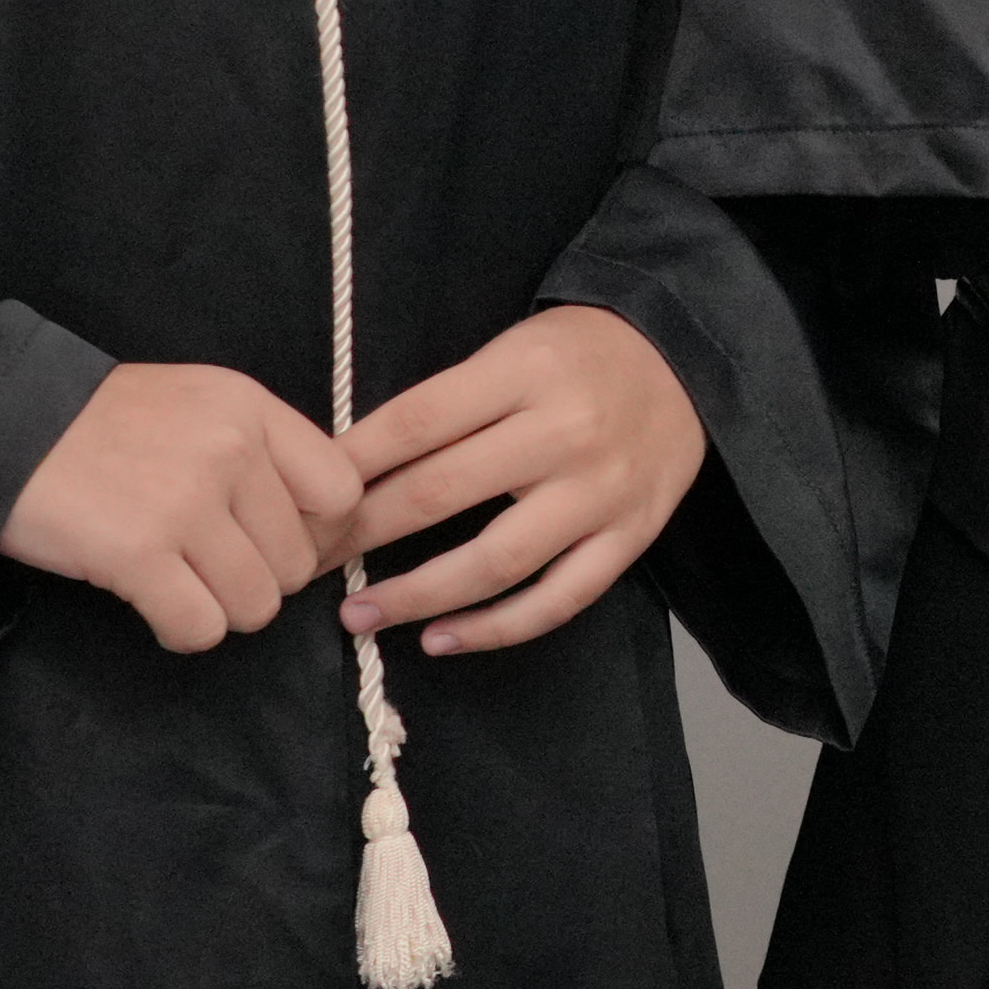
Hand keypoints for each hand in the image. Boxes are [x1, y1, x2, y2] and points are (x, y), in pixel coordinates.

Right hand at [3, 361, 377, 653]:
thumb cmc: (97, 424)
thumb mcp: (195, 404)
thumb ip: (259, 450)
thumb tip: (321, 529)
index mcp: (249, 407)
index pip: (340, 492)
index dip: (318, 534)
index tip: (274, 542)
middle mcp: (229, 449)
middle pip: (298, 562)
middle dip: (258, 578)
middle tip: (208, 566)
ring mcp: (185, 501)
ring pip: (257, 604)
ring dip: (220, 609)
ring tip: (178, 582)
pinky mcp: (139, 552)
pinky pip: (201, 627)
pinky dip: (181, 630)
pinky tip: (154, 604)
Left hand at [332, 305, 705, 653]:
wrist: (687, 360)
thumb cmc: (580, 354)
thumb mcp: (512, 349)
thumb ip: (447, 404)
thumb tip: (351, 466)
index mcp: (524, 371)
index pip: (417, 422)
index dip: (350, 464)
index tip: (301, 498)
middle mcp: (564, 432)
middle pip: (441, 491)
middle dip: (362, 533)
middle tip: (308, 561)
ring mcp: (600, 492)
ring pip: (495, 560)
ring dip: (417, 595)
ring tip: (360, 615)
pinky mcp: (630, 537)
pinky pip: (556, 599)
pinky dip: (495, 628)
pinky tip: (441, 638)